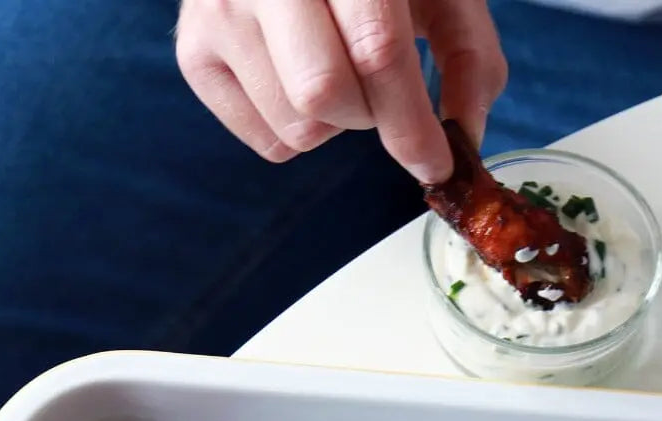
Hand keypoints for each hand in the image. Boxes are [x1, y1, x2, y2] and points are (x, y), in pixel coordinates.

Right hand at [175, 0, 505, 183]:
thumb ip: (468, 55)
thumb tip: (464, 136)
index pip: (375, 50)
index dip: (411, 122)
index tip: (436, 164)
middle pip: (323, 95)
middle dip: (368, 114)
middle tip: (378, 90)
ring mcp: (218, 8)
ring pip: (294, 125)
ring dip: (334, 124)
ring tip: (335, 71)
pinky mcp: (193, 49)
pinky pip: (264, 138)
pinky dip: (298, 130)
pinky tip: (298, 79)